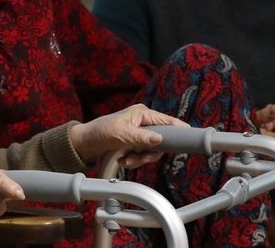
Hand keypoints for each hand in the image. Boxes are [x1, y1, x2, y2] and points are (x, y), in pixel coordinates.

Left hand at [69, 103, 187, 166]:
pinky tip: (123, 160)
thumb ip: (141, 138)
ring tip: (126, 158)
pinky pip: (142, 156)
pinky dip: (134, 160)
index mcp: (142, 114)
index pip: (167, 121)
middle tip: (139, 156)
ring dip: (140, 158)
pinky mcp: (134, 145)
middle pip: (162, 141)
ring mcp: (139, 135)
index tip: (190, 138)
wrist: (84, 144)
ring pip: (152, 151)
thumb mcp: (121, 134)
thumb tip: (159, 139)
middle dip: (150, 153)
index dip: (179, 130)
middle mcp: (143, 123)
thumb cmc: (99, 132)